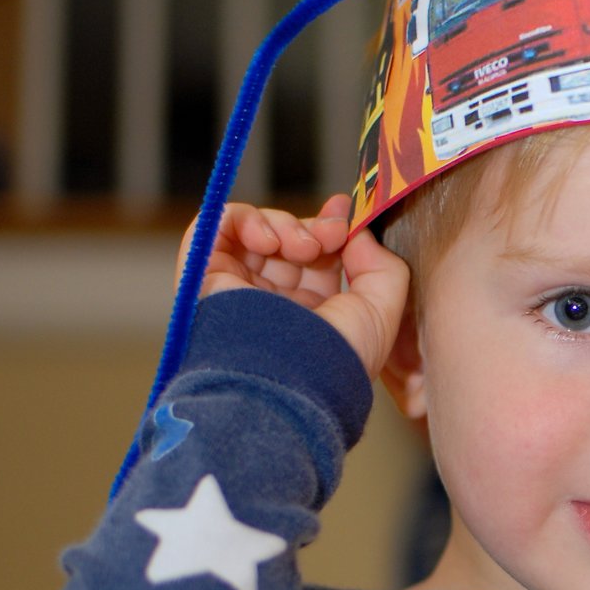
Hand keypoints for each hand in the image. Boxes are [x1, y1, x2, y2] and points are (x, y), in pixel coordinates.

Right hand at [176, 195, 408, 381]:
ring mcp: (238, 289)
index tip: (344, 211)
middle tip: (332, 235)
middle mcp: (274, 302)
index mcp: (312, 315)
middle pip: (288, 240)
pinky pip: (214, 226)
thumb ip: (385, 268)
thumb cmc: (336, 356)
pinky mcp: (205, 277)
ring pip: (254, 231)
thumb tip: (360, 234)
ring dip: (283, 225)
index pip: (316, 258)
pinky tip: (268, 243)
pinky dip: (243, 220)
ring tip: (301, 247)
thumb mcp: (382, 312)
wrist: (289, 378)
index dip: (329, 227)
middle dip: (313, 227)